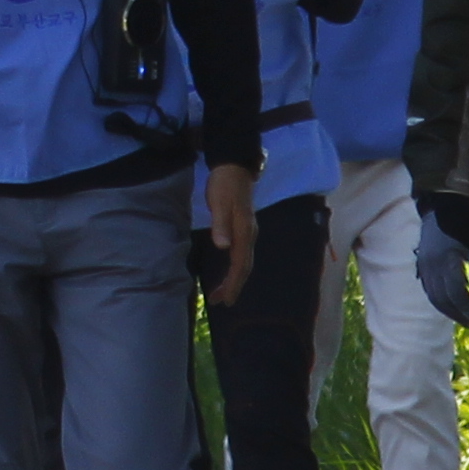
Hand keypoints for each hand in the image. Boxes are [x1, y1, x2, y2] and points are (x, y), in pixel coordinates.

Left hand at [200, 160, 259, 306]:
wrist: (234, 167)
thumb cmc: (224, 184)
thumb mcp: (218, 202)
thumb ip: (221, 224)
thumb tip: (223, 247)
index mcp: (244, 231)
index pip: (240, 264)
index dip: (233, 283)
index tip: (224, 298)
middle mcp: (249, 235)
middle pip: (244, 267)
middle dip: (234, 286)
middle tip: (221, 302)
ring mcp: (248, 232)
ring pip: (243, 262)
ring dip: (234, 279)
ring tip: (221, 294)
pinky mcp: (243, 229)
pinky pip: (241, 255)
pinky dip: (234, 268)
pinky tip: (228, 272)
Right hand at [413, 189, 468, 327]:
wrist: (443, 202)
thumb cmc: (466, 221)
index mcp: (447, 261)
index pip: (456, 294)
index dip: (468, 310)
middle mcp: (431, 266)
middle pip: (442, 299)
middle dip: (458, 314)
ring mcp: (424, 265)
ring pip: (433, 295)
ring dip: (447, 310)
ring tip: (463, 318)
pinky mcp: (422, 263)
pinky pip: (428, 288)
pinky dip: (439, 300)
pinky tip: (448, 302)